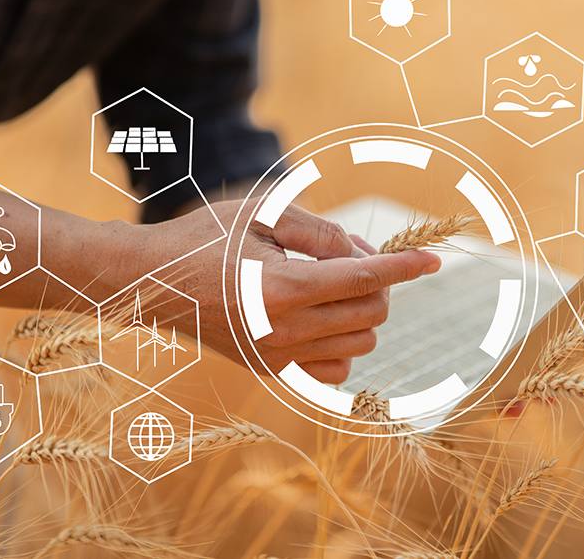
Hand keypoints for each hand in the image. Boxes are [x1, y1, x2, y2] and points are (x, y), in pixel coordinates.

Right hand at [154, 199, 439, 383]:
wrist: (151, 282)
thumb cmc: (204, 237)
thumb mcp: (262, 213)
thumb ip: (321, 231)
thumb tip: (365, 256)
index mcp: (283, 286)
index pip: (365, 280)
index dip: (404, 267)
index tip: (432, 261)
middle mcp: (284, 329)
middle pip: (370, 312)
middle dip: (380, 282)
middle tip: (353, 257)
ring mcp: (278, 355)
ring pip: (360, 342)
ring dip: (363, 311)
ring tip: (334, 283)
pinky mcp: (272, 370)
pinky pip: (334, 369)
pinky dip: (343, 343)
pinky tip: (324, 318)